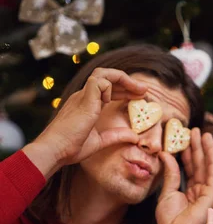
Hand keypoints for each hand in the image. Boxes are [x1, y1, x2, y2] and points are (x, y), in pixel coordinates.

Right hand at [24, 68, 146, 176]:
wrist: (56, 150)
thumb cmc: (72, 147)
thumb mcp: (100, 141)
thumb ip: (116, 136)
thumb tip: (134, 136)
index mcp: (86, 104)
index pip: (107, 88)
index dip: (124, 90)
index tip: (139, 96)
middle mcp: (84, 97)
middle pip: (107, 78)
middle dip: (128, 82)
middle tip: (145, 90)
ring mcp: (83, 96)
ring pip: (102, 74)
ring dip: (123, 79)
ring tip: (139, 89)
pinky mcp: (84, 99)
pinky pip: (99, 81)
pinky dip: (111, 87)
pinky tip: (113, 101)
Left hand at [154, 131, 212, 223]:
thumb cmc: (169, 221)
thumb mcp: (167, 192)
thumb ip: (170, 173)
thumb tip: (165, 154)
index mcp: (190, 191)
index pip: (188, 168)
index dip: (185, 152)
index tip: (181, 138)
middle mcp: (200, 190)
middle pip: (198, 164)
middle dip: (196, 147)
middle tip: (192, 130)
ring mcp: (208, 192)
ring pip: (206, 166)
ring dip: (205, 148)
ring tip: (202, 132)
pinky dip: (211, 157)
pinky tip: (209, 145)